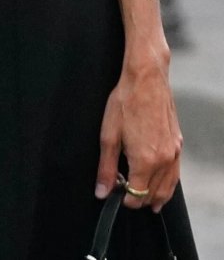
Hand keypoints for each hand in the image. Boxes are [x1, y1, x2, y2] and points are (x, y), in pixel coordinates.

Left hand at [96, 58, 182, 212]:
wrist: (146, 79)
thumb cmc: (125, 102)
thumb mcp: (108, 135)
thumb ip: (106, 167)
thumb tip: (102, 191)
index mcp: (146, 161)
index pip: (137, 195)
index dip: (125, 198)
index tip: (116, 193)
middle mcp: (164, 161)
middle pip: (153, 194)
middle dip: (139, 198)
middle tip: (125, 193)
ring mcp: (174, 153)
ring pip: (167, 187)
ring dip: (155, 196)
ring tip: (144, 200)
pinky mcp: (178, 145)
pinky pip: (174, 174)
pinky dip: (166, 184)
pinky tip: (158, 182)